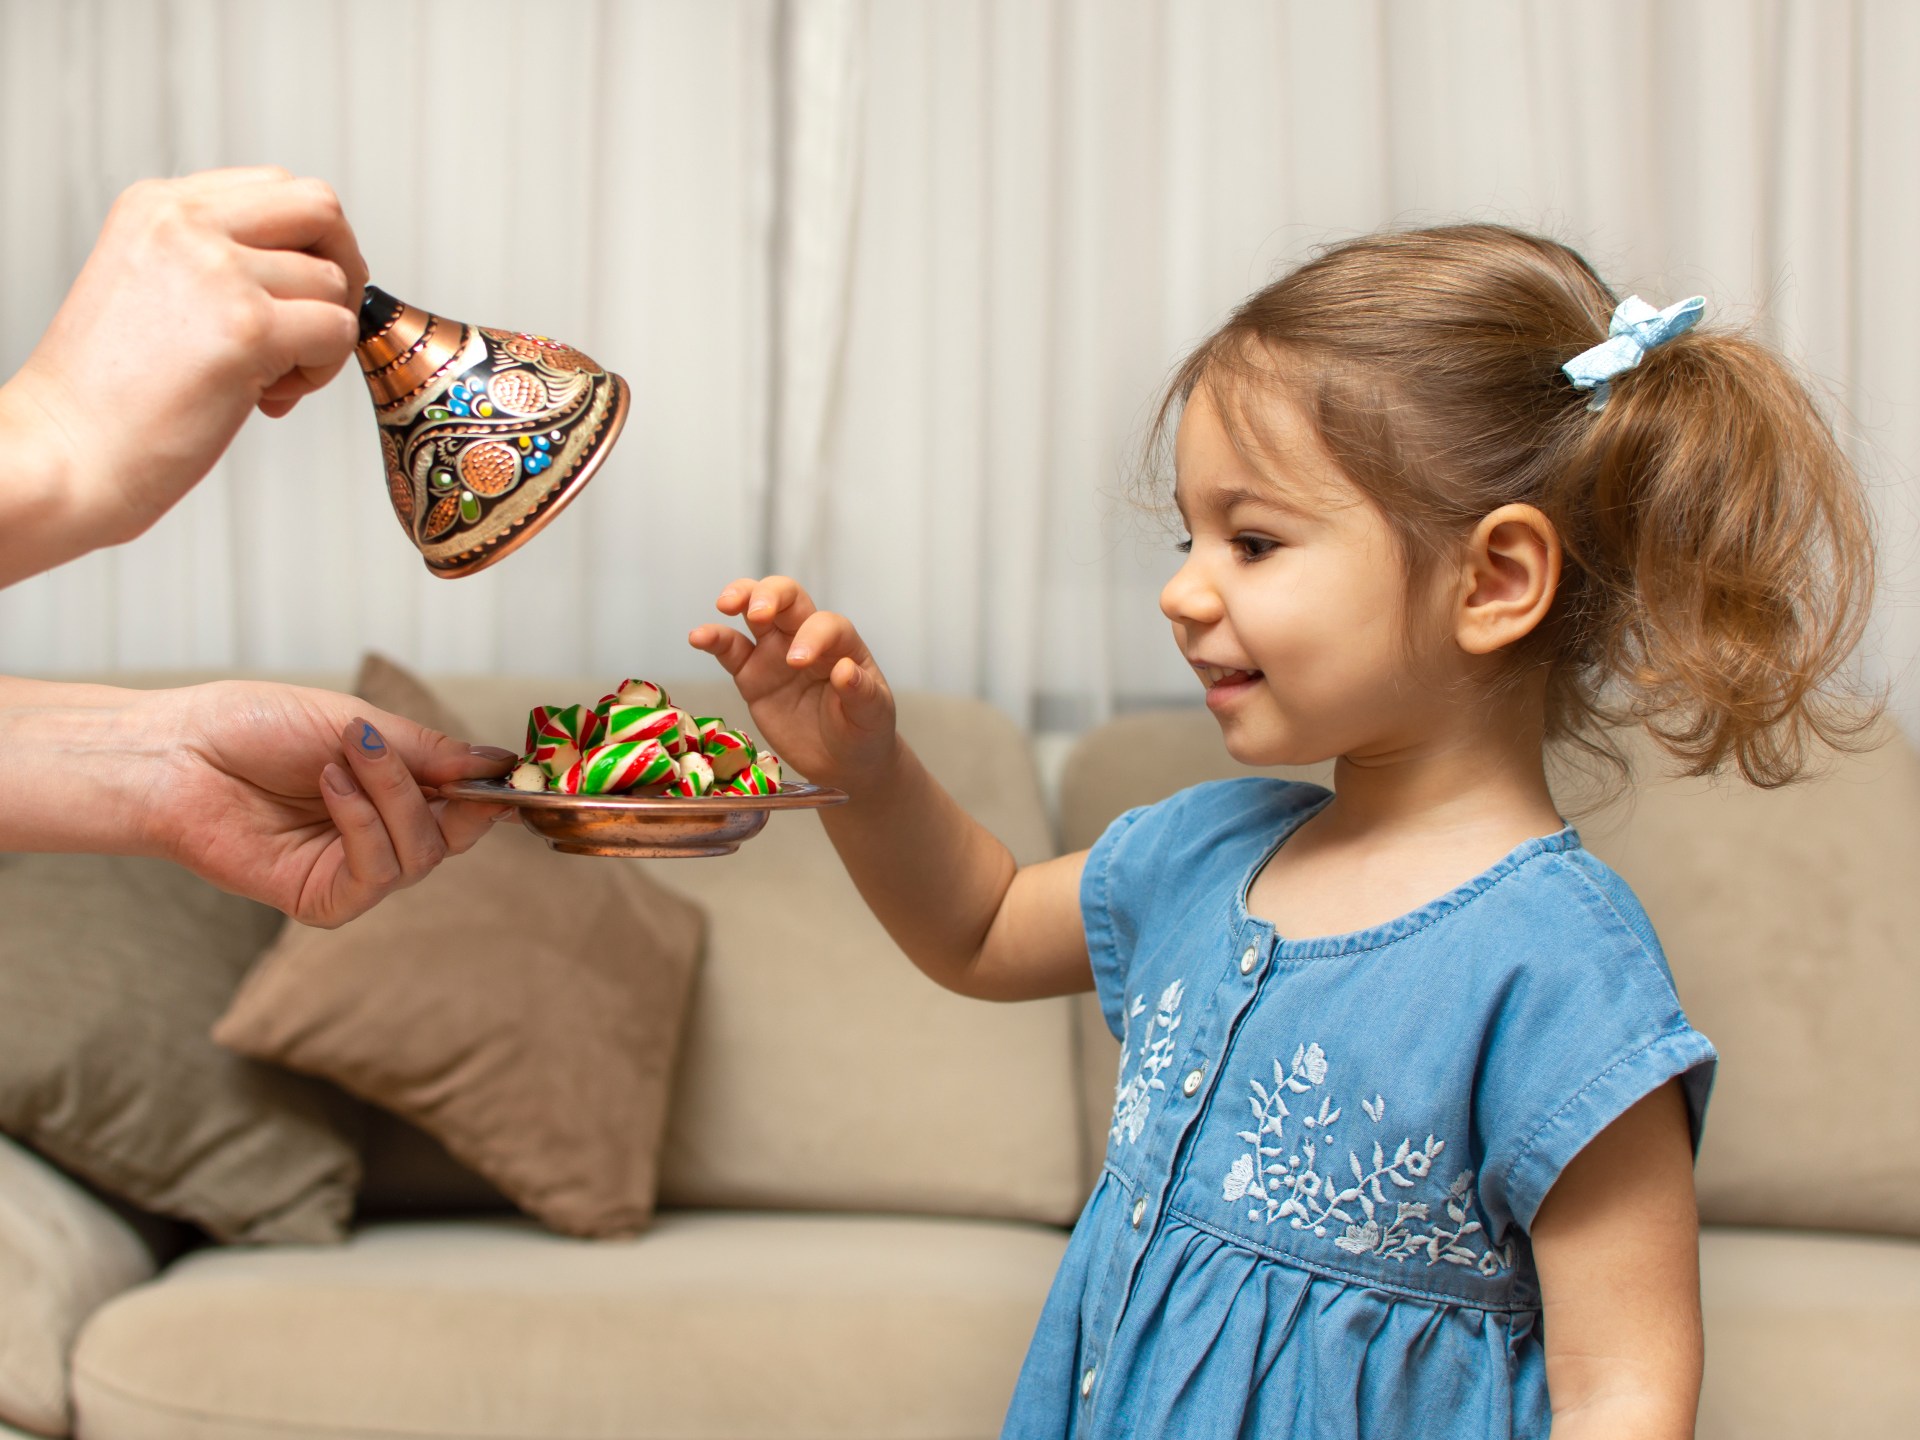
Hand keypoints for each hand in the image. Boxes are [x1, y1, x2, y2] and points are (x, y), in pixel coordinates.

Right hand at [3, 167, 367, 555]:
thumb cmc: (110, 393)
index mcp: (158, 206)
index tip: (291, 295)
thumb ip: (220, 260)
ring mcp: (218, 272)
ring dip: (322, 338)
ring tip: (269, 378)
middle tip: (317, 325)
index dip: (305, 244)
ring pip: (334, 282)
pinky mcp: (249, 327)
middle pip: (320, 207)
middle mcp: (186, 224)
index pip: (276, 187)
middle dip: (343, 266)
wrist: (67, 452)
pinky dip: (322, 371)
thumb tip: (313, 270)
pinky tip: (268, 396)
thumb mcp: (153, 286)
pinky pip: (339, 331)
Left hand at [143, 681, 514, 928]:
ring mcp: (351, 871)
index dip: (491, 794)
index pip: (466, 808)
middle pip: (454, 837)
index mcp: (392, 794)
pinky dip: (364, 825)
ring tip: (342, 758)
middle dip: (441, 792)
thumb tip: (502, 763)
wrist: (177, 752)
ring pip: (421, 856)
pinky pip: (377, 875)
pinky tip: (330, 788)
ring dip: (390, 798)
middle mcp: (378, 837)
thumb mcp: (358, 723)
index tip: (512, 772)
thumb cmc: (255, 728)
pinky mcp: (322, 900)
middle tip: (394, 749)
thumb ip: (430, 752)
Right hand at [688, 575, 898, 791]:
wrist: (842, 761)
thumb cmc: (864, 730)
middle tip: (758, 612)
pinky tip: (697, 636)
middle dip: (770, 595)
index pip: (824, 624)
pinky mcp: (751, 675)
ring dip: (740, 598)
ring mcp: (775, 654)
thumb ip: (861, 692)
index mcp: (839, 643)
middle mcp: (805, 638)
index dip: (811, 635)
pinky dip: (713, 639)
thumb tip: (845, 670)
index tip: (799, 662)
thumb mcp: (872, 714)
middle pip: (786, 597)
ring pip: (753, 612)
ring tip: (725, 604)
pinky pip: (730, 650)